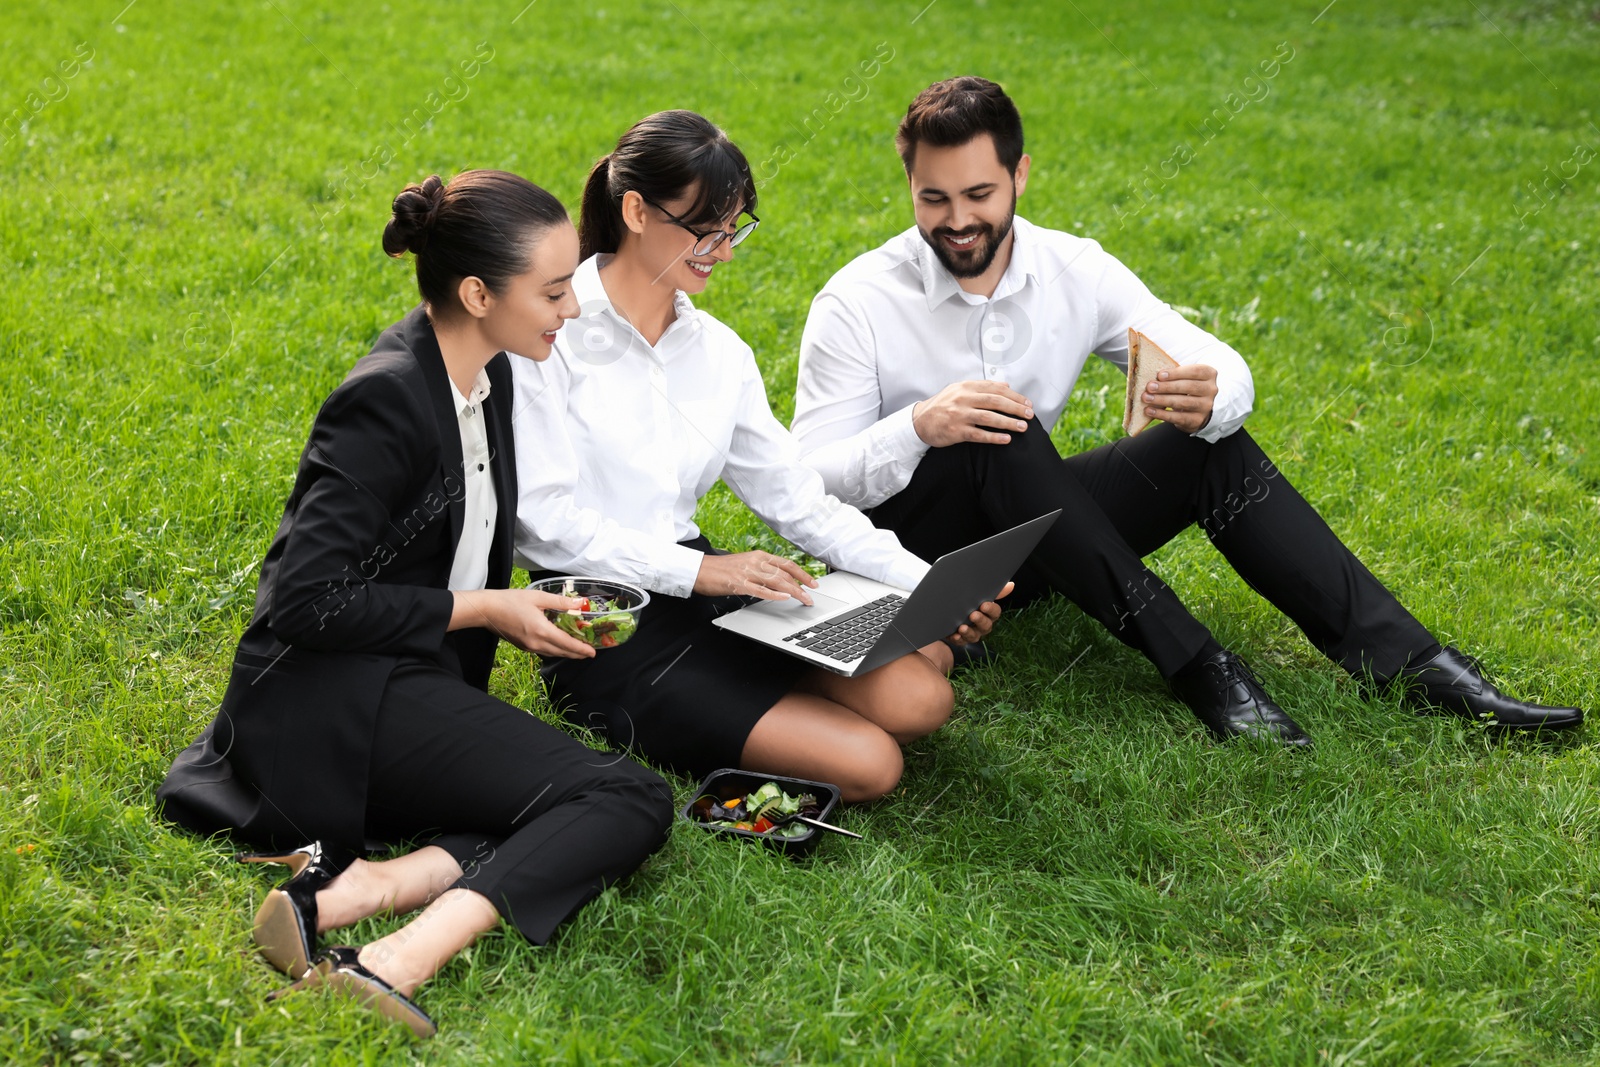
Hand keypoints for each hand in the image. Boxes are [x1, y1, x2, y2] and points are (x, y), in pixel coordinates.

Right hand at [452, 588, 596, 658]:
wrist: (486, 610)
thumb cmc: (510, 600)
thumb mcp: (537, 597)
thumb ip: (560, 601)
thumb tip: (580, 603)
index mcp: (542, 631)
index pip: (567, 644)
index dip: (582, 649)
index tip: (593, 652)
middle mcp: (536, 643)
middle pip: (562, 652)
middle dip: (577, 654)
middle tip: (590, 652)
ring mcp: (529, 647)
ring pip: (553, 653)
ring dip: (567, 653)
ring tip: (578, 650)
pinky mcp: (523, 646)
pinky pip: (544, 651)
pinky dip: (555, 650)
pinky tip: (559, 645)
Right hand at [695, 551, 818, 605]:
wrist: (698, 569)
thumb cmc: (720, 569)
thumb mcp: (744, 563)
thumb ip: (761, 569)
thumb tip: (778, 579)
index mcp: (758, 556)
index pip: (786, 564)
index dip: (802, 573)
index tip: (813, 582)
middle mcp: (755, 562)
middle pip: (785, 574)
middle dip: (802, 585)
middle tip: (812, 596)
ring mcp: (747, 573)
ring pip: (777, 582)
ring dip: (794, 592)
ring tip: (804, 600)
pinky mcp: (739, 584)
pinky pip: (760, 590)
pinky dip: (774, 594)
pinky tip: (784, 598)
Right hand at [911, 381, 1034, 446]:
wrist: (919, 422)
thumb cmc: (942, 406)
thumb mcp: (959, 390)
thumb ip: (982, 387)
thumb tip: (1006, 386)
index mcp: (966, 387)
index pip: (995, 389)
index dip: (1014, 396)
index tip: (1027, 403)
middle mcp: (963, 399)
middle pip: (995, 401)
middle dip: (1016, 408)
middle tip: (1030, 415)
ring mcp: (959, 415)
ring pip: (989, 418)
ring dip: (1009, 422)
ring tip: (1023, 427)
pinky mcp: (956, 431)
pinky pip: (978, 434)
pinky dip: (994, 437)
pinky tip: (1006, 439)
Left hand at [946, 581, 1012, 644]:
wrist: (950, 610)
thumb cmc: (969, 602)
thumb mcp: (978, 595)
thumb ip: (994, 592)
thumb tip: (1011, 585)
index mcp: (988, 613)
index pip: (995, 612)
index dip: (990, 609)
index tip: (983, 605)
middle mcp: (983, 625)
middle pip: (986, 625)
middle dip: (980, 620)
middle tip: (972, 615)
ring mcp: (973, 633)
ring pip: (975, 636)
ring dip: (969, 632)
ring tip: (962, 627)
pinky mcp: (961, 639)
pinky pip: (962, 642)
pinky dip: (958, 639)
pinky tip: (955, 635)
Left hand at [1143, 363, 1216, 433]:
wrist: (1197, 409)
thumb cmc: (1186, 387)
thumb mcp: (1185, 377)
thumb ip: (1174, 375)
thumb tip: (1153, 378)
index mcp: (1209, 374)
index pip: (1194, 371)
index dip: (1176, 373)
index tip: (1159, 375)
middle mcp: (1211, 390)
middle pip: (1188, 387)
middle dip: (1167, 387)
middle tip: (1150, 387)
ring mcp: (1206, 406)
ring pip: (1183, 402)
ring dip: (1162, 400)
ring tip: (1147, 398)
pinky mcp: (1197, 420)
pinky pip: (1178, 417)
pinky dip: (1162, 414)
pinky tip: (1150, 411)